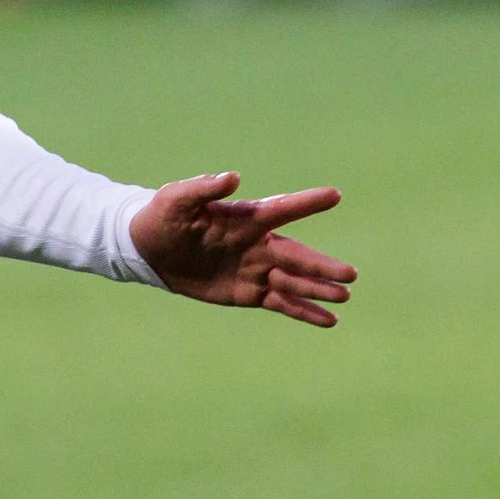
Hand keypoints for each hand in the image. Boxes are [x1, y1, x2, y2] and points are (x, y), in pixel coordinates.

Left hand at [130, 174, 356, 326]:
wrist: (150, 250)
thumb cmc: (163, 217)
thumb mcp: (176, 200)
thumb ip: (203, 189)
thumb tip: (232, 177)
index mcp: (245, 218)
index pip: (282, 209)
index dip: (306, 203)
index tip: (334, 195)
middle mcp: (258, 244)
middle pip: (296, 255)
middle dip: (322, 266)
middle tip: (350, 274)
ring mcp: (256, 269)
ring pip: (294, 281)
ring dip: (319, 289)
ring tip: (344, 296)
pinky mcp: (249, 293)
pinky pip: (282, 303)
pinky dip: (305, 311)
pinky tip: (329, 320)